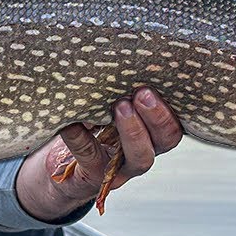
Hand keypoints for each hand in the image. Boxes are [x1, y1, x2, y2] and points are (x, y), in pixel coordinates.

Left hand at [18, 87, 182, 219]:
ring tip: (120, 107)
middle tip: (142, 93)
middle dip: (157, 116)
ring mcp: (122, 167)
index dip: (170, 107)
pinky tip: (71, 122)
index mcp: (152, 130)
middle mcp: (144, 150)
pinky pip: (90, 155)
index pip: (175, 122)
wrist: (61, 163)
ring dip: (134, 131)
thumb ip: (113, 87)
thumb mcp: (103, 101)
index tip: (156, 82)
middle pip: (167, 139)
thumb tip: (115, 61)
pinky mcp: (94, 174)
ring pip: (141, 157)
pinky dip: (79, 136)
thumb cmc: (87, 123)